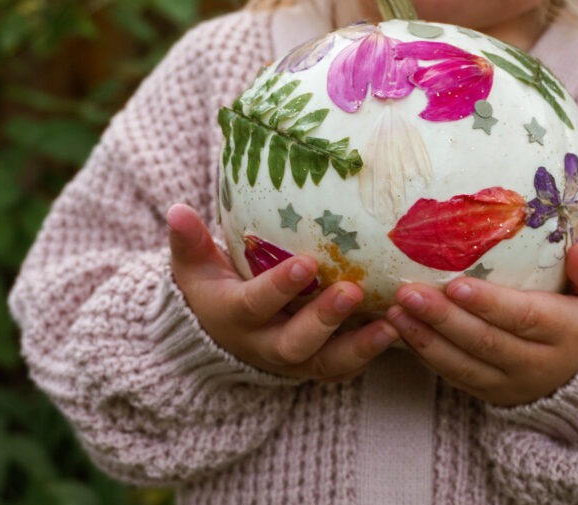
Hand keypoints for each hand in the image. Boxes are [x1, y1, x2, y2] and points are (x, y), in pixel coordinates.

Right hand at [167, 203, 397, 381]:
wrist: (221, 334)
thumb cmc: (214, 286)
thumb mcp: (194, 266)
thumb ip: (188, 241)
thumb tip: (178, 209)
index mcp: (235, 317)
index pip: (255, 305)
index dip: (279, 288)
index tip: (305, 263)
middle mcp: (264, 345)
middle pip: (294, 342)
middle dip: (324, 319)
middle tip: (353, 291)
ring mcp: (294, 361)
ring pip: (326, 363)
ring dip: (359, 347)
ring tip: (391, 325)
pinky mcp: (319, 365)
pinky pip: (346, 367)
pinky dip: (371, 354)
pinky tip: (399, 330)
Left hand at [385, 243, 577, 405]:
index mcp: (565, 333)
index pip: (523, 318)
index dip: (488, 303)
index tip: (455, 283)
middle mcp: (536, 363)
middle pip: (484, 342)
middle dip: (442, 318)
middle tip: (406, 292)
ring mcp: (510, 382)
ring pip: (462, 364)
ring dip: (424, 339)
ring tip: (392, 311)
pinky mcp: (491, 392)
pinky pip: (453, 376)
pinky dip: (424, 356)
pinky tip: (398, 331)